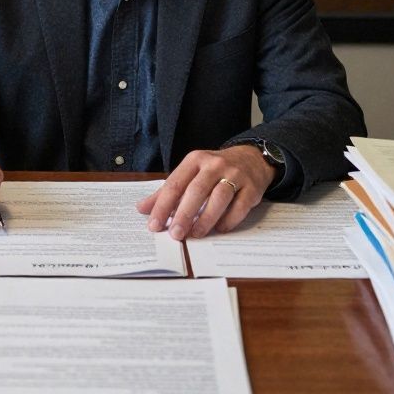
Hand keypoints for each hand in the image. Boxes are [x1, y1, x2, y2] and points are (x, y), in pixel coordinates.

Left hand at [136, 145, 275, 239]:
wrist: (251, 159)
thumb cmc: (214, 170)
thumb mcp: (190, 174)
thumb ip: (167, 191)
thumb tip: (141, 208)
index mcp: (195, 160)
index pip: (175, 184)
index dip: (163, 206)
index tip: (154, 225)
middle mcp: (214, 164)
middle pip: (196, 190)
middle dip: (184, 214)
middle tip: (175, 234)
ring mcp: (235, 175)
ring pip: (219, 197)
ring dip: (206, 218)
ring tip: (195, 234)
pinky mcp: (252, 187)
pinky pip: (239, 206)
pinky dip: (228, 220)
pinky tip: (219, 230)